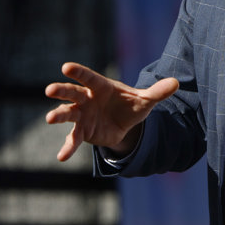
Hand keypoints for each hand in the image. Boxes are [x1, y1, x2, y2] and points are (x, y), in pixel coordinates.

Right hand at [45, 62, 178, 161]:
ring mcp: (82, 114)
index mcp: (101, 87)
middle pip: (72, 93)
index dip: (79, 73)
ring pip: (67, 113)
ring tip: (49, 119)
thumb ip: (157, 92)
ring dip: (58, 115)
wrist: (124, 124)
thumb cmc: (130, 105)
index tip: (66, 67)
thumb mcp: (145, 101)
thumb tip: (176, 83)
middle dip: (61, 90)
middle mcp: (87, 98)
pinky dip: (67, 147)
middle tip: (49, 89)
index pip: (89, 78)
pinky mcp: (82, 131)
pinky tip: (61, 157)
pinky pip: (73, 138)